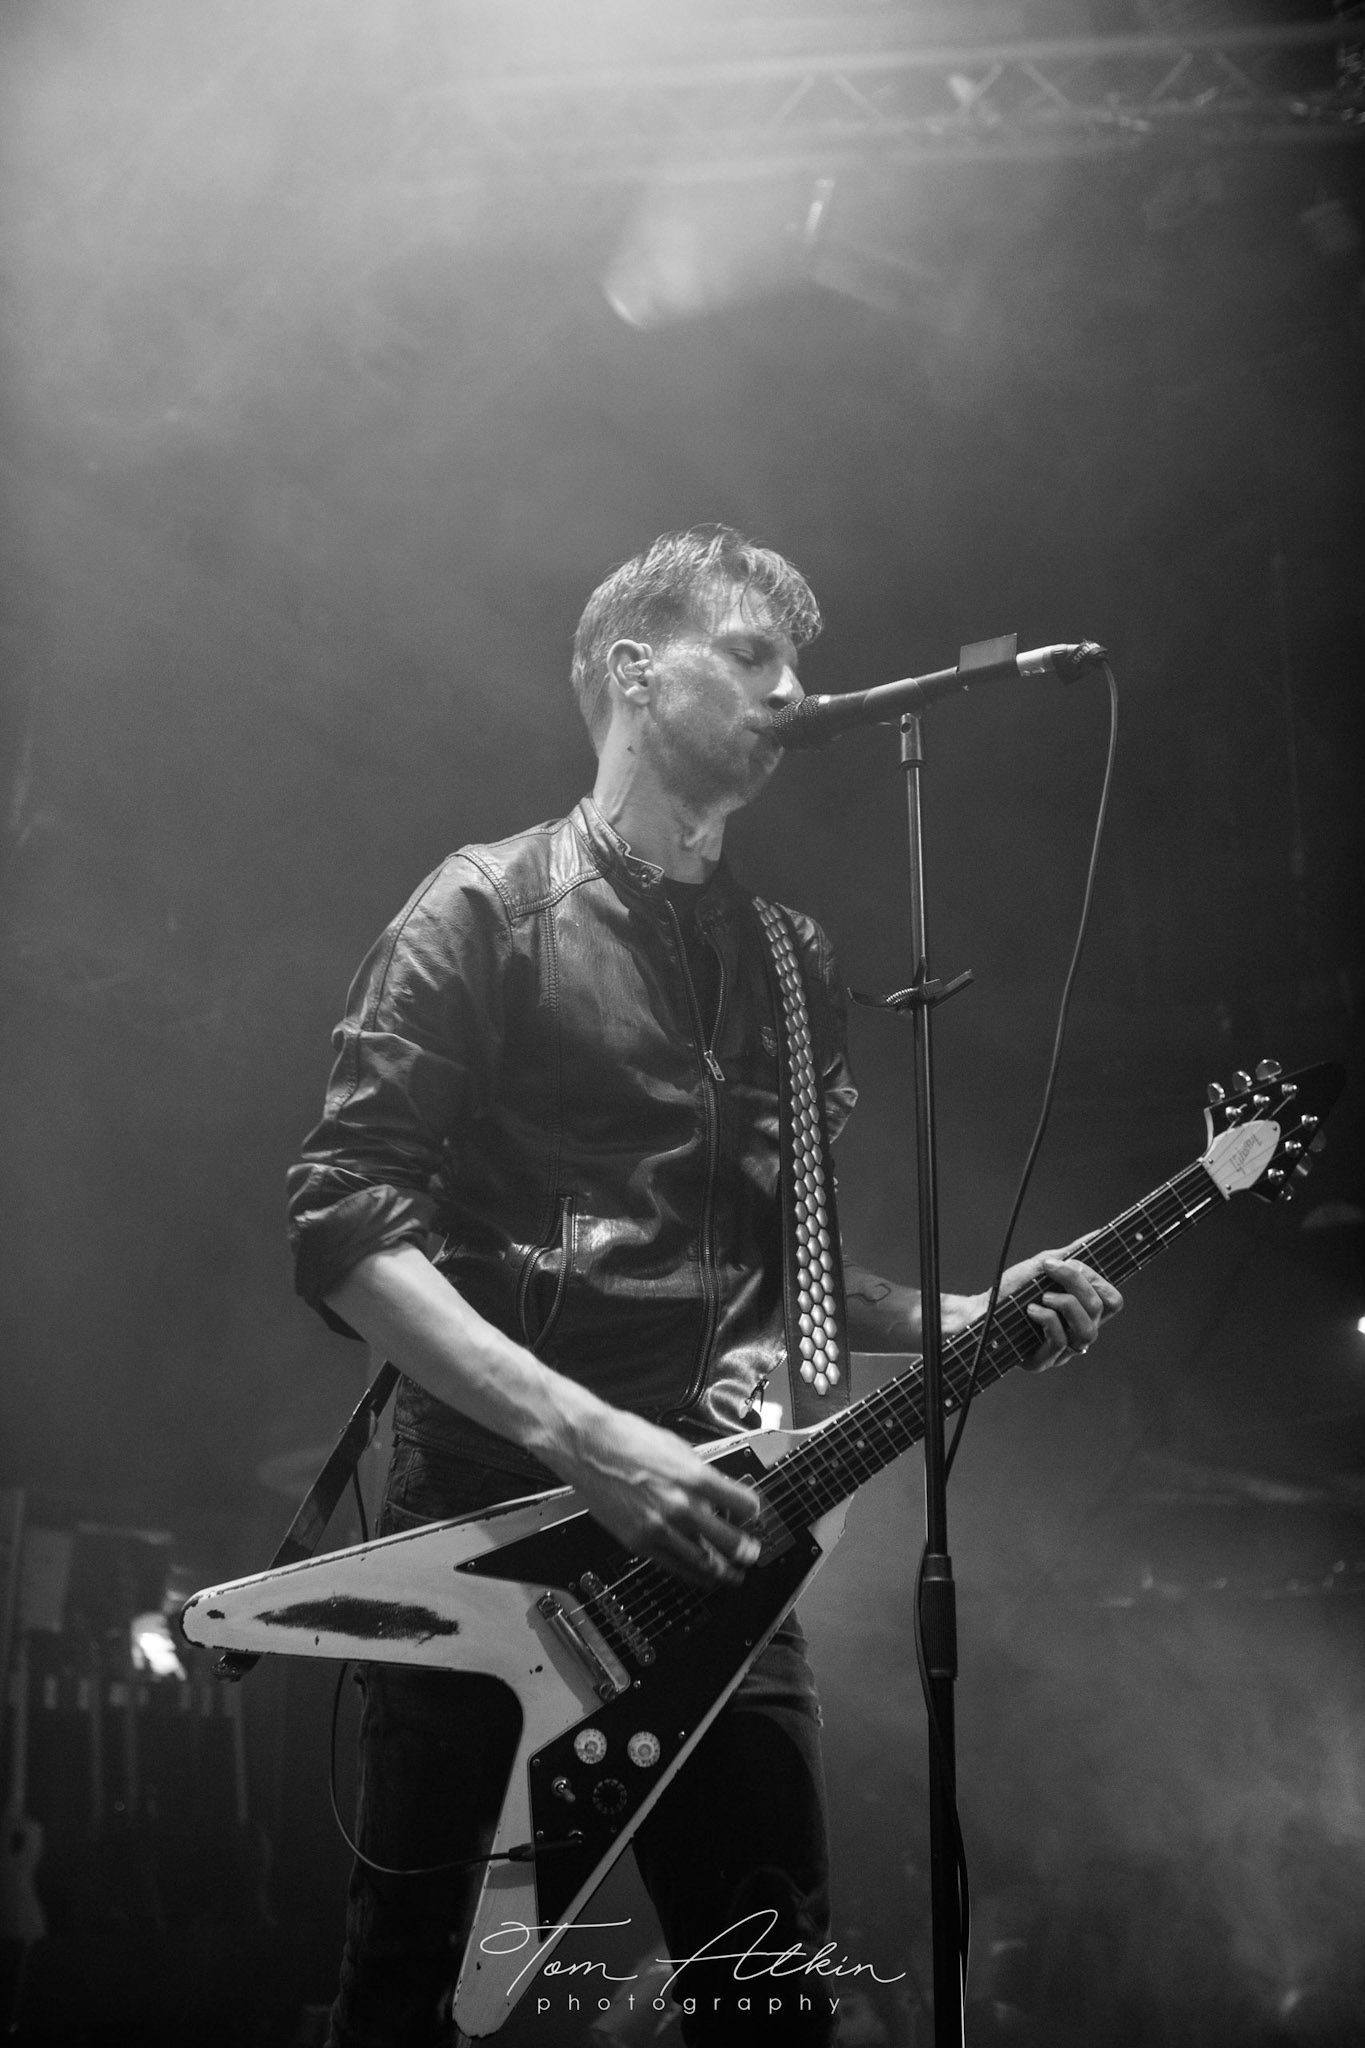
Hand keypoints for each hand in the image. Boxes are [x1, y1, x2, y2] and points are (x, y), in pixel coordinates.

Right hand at [549, 1404, 762, 1589]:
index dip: (752, 1512)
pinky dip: (692, 1573)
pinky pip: (672, 1564)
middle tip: (752, 1555)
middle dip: (745, 1552)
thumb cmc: (626, 1439)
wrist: (587, 1446)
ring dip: (722, 1572)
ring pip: (701, 1561)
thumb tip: (716, 1491)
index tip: (753, 1516)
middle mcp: (679, 1504)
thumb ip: (698, 1473)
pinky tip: (700, 1575)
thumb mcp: (675, 1446)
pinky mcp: (638, 1541)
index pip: (740, 1503)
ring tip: (732, 1576)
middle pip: (727, 1541)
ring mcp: (658, 1526)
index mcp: (693, 1476)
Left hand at [998, 1246, 1122, 1372]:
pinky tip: (1031, 1310)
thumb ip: (1071, 1255)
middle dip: (1077, 1283)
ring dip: (1066, 1305)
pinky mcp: (1042, 1361)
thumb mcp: (1043, 1266)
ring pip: (1088, 1331)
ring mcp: (1062, 1350)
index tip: (1072, 1264)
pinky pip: (1060, 1342)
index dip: (1098, 1280)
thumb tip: (1096, 1234)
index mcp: (1082, 1312)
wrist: (979, 1308)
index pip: (1113, 1301)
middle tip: (1050, 1271)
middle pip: (1100, 1310)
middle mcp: (1076, 1332)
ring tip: (1043, 1296)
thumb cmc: (1012, 1290)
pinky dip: (1047, 1319)